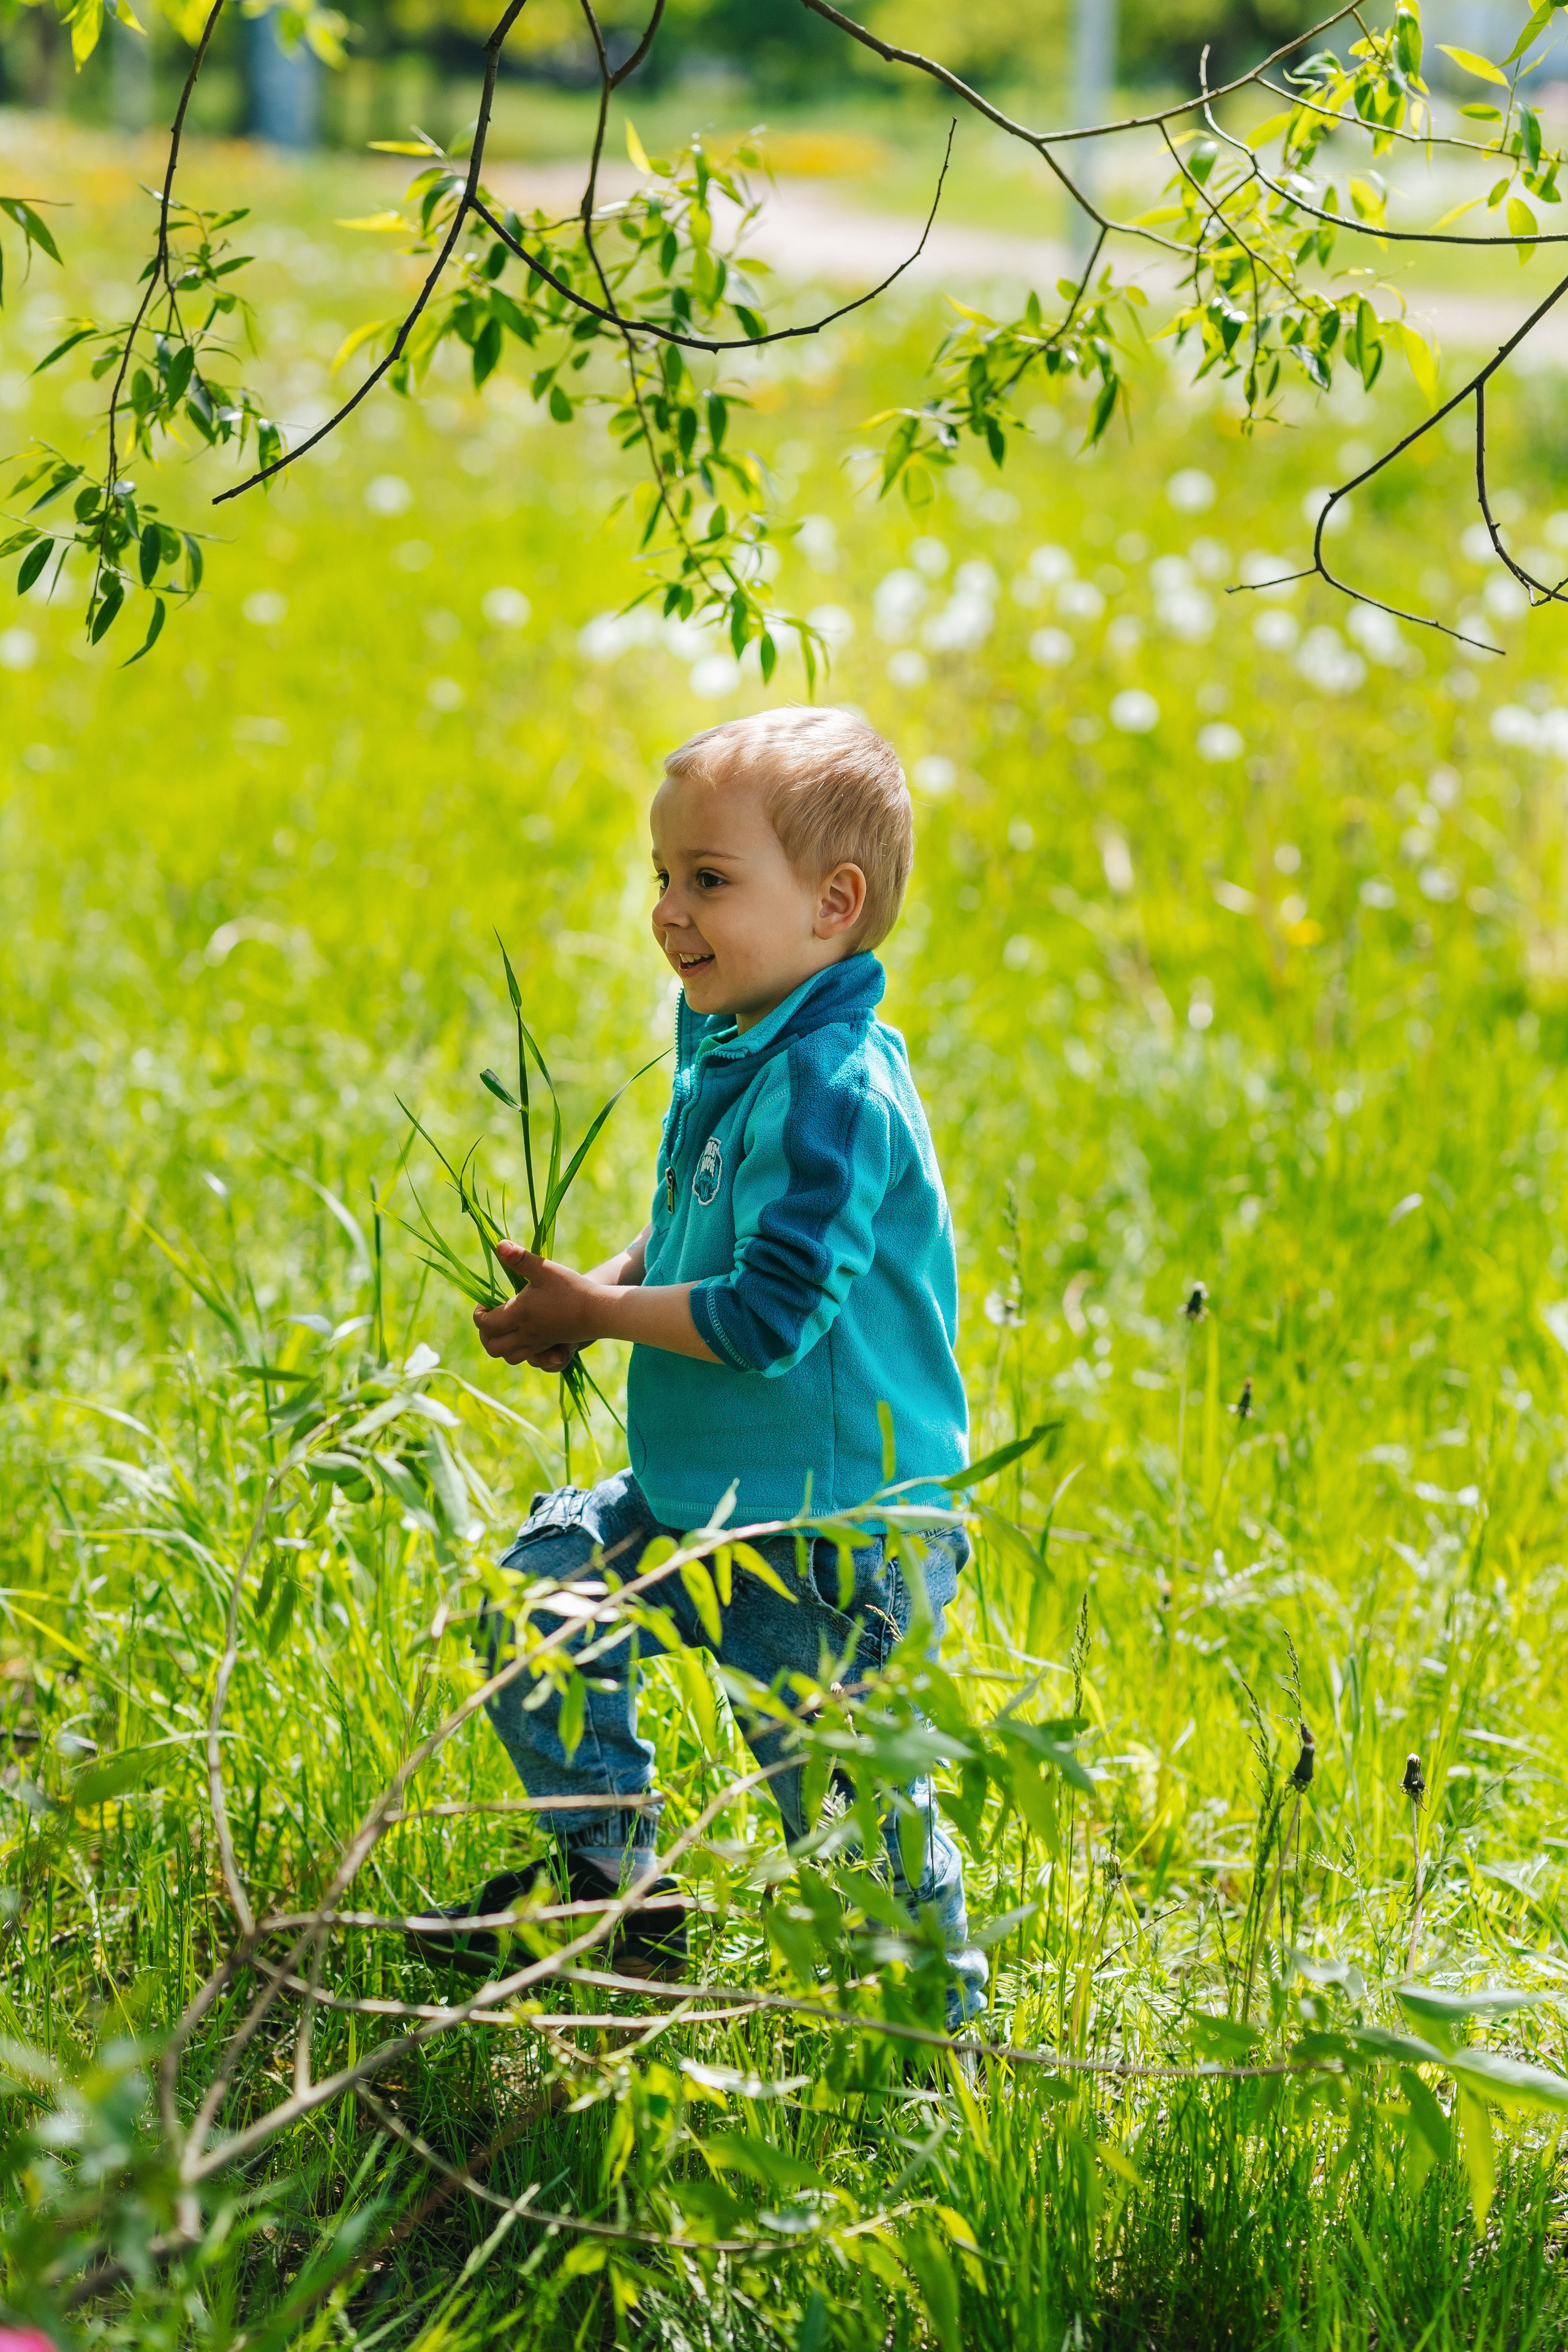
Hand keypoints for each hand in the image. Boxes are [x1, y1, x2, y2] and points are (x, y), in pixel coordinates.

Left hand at [473, 1243, 601, 1368]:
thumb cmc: (572, 1288)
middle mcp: (525, 1333)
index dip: (479, 1314)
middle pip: (492, 1347)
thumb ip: (521, 1258)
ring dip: (500, 1345)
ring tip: (505, 1327)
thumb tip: (499, 1245)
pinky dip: (519, 1351)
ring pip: (508, 1356)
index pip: (485, 1324)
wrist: (599, 1311)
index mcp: (519, 1314)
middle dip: (485, 1334)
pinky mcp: (550, 1345)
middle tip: (490, 1317)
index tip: (485, 1302)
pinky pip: (527, 1358)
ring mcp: (538, 1343)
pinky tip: (524, 1334)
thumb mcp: (545, 1269)